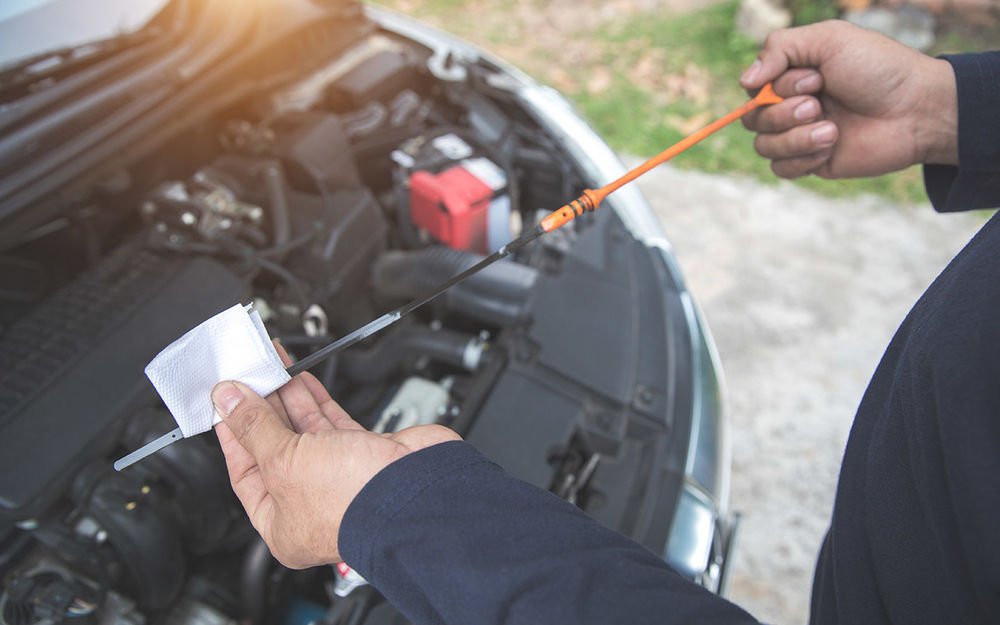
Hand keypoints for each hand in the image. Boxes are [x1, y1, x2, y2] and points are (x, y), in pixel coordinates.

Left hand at [212, 343, 460, 568]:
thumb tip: (228, 400)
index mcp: (283, 524)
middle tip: (247, 376)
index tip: (225, 402)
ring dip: (287, 397)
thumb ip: (253, 426)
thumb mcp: (283, 460)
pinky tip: (301, 380)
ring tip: (271, 368)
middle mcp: (311, 503)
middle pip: (274, 447)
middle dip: (261, 409)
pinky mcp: (364, 453)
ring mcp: (339, 477)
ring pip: (304, 431)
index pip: (245, 472)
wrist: (416, 489)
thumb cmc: (353, 501)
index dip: (233, 434)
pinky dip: (315, 400)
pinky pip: (332, 422)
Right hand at [740, 20, 956, 178]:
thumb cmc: (878, 69)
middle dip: (783, 114)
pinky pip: (781, 169)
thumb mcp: (829, 39)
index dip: (774, 87)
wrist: (916, 110)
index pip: (753, 88)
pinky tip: (831, 149)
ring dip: (795, 138)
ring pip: (763, 147)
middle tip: (820, 105)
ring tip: (832, 130)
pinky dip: (802, 159)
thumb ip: (779, 48)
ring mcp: (800, 135)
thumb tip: (744, 80)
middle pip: (752, 119)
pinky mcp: (812, 163)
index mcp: (793, 75)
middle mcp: (792, 105)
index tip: (814, 78)